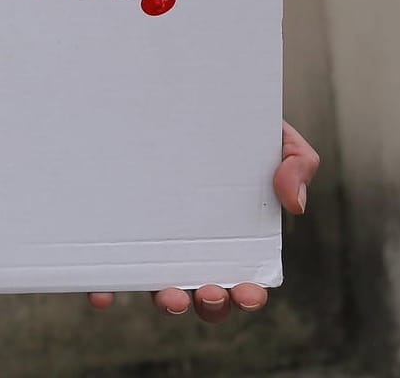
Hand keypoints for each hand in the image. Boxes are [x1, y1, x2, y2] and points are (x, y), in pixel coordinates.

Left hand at [87, 120, 318, 322]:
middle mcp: (193, 244)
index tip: (248, 293)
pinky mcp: (119, 226)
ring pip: (159, 286)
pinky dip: (105, 289)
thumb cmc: (235, 125)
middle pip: (203, 293)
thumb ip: (298, 164)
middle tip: (209, 291)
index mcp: (233, 236)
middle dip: (210, 304)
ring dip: (166, 301)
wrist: (186, 95)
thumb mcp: (276, 138)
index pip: (242, 278)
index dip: (247, 295)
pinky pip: (109, 266)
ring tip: (170, 295)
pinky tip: (102, 294)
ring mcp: (154, 238)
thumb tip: (295, 205)